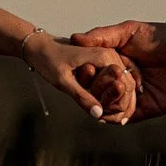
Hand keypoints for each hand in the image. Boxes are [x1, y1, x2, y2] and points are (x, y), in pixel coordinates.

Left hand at [21, 33, 138, 122]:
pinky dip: (113, 89)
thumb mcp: (63, 82)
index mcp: (104, 56)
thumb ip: (82, 97)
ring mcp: (106, 55)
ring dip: (120, 95)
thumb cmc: (48, 60)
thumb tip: (98, 114)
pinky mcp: (101, 59)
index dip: (124, 100)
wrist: (39, 46)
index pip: (125, 82)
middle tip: (120, 119)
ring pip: (122, 79)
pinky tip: (109, 103)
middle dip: (125, 99)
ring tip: (117, 115)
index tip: (118, 116)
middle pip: (127, 80)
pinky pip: (113, 76)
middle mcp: (109, 53)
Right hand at [69, 21, 165, 121]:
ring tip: (120, 85)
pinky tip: (119, 102)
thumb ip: (101, 35)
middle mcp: (117, 81)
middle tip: (112, 74)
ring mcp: (127, 97)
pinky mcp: (139, 111)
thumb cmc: (161, 39)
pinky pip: (120, 118)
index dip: (86, 72)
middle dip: (98, 85)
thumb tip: (75, 38)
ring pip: (104, 105)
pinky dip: (115, 113)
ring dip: (107, 97)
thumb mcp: (128, 31)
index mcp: (111, 63)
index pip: (90, 73)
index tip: (86, 67)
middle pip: (94, 90)